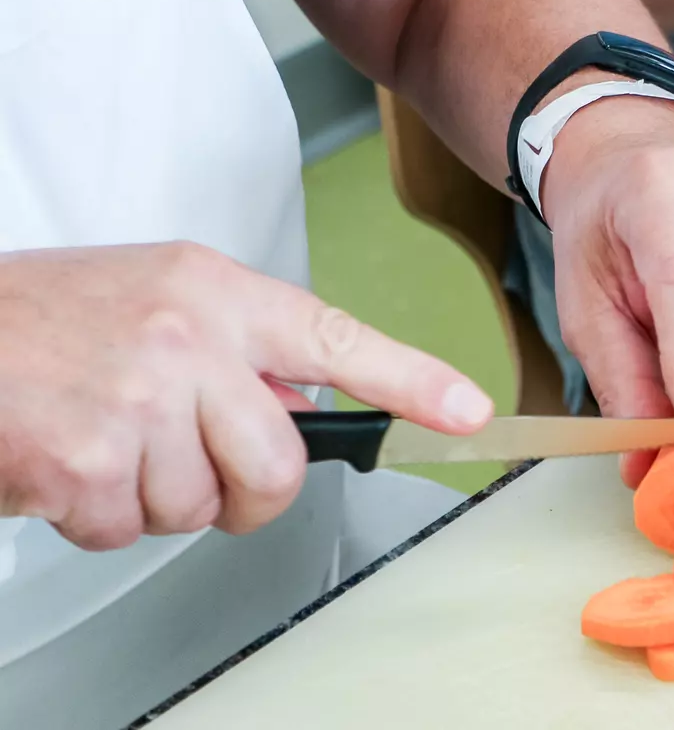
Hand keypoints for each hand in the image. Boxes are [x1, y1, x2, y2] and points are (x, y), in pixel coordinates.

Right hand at [0, 243, 492, 549]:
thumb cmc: (52, 318)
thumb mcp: (162, 295)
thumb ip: (238, 344)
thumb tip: (295, 406)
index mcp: (218, 294)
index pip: (339, 340)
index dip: (414, 383)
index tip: (470, 412)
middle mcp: (187, 340)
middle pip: (278, 464)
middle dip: (245, 491)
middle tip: (196, 467)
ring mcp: (136, 400)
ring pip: (201, 506)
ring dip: (156, 497)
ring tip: (106, 439)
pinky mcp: (84, 460)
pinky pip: (129, 530)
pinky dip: (98, 515)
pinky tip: (67, 462)